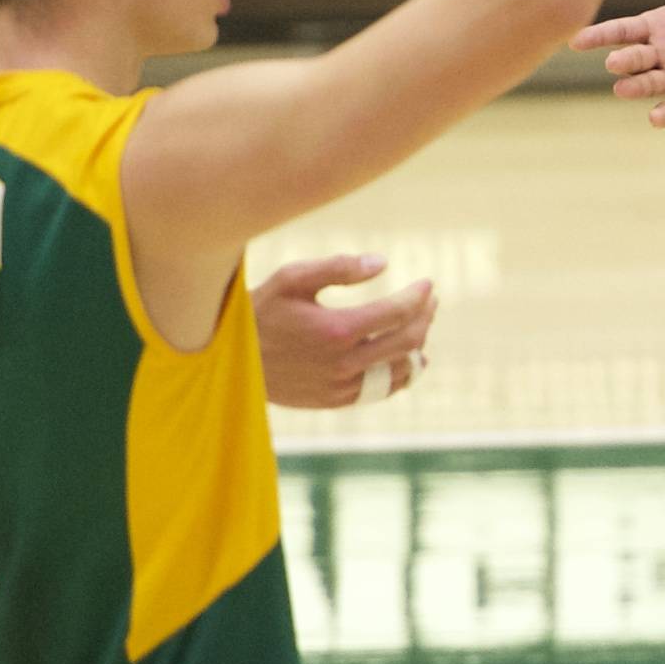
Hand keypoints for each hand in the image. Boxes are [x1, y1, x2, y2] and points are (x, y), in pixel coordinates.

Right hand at [252, 257, 436, 410]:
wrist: (234, 360)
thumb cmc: (263, 311)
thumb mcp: (292, 278)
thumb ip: (338, 267)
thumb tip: (383, 262)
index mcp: (337, 329)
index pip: (397, 312)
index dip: (419, 296)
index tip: (428, 283)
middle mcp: (344, 363)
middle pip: (407, 340)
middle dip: (425, 316)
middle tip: (429, 300)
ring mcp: (342, 386)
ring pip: (400, 369)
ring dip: (419, 344)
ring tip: (421, 323)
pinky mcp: (337, 401)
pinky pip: (383, 389)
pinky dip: (403, 373)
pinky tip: (411, 358)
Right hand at [581, 0, 664, 124]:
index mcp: (659, 25)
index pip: (622, 30)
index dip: (600, 35)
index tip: (578, 41)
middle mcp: (662, 53)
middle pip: (633, 58)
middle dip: (622, 60)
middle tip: (615, 61)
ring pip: (648, 84)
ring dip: (635, 87)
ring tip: (622, 88)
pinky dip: (663, 114)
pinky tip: (655, 117)